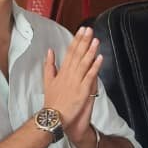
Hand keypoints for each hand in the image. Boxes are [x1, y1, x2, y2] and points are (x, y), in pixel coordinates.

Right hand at [42, 27, 102, 143]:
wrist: (54, 117)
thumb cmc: (53, 101)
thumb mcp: (48, 81)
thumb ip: (49, 65)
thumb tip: (50, 51)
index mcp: (62, 71)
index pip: (70, 52)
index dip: (76, 40)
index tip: (81, 30)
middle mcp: (69, 74)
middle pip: (77, 54)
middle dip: (83, 41)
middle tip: (89, 29)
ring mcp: (76, 82)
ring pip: (84, 63)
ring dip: (90, 51)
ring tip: (96, 40)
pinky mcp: (82, 91)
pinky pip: (90, 76)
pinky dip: (95, 67)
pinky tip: (99, 58)